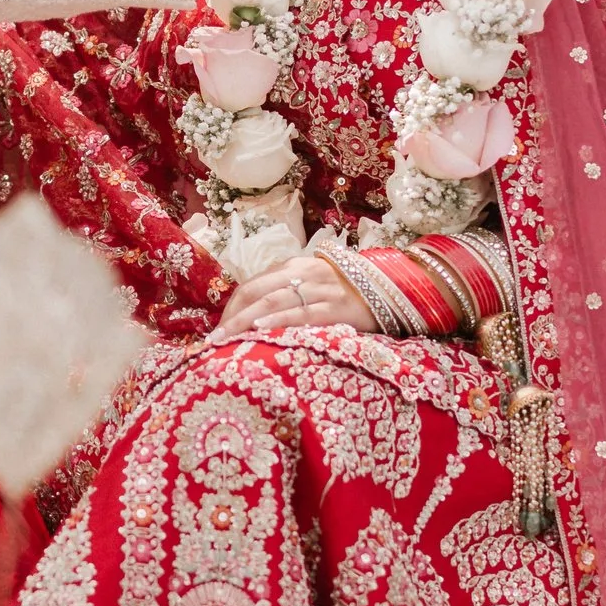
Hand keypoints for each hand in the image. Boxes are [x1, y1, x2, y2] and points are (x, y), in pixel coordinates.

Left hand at [218, 254, 377, 338]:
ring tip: (227, 339)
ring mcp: (321, 289)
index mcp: (293, 266)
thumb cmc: (344, 292)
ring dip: (245, 321)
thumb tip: (250, 315)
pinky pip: (303, 313)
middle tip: (214, 340)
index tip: (218, 329)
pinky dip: (279, 320)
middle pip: (256, 291)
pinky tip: (260, 329)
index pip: (251, 284)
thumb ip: (285, 292)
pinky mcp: (337, 308)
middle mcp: (304, 273)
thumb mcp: (311, 283)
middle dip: (232, 316)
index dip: (231, 307)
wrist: (390, 288)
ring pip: (273, 301)